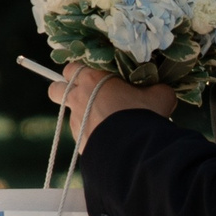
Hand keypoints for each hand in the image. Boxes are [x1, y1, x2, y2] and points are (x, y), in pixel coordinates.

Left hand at [49, 63, 177, 144]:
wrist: (133, 148)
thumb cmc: (144, 114)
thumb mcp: (160, 96)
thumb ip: (156, 88)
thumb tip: (160, 90)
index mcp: (93, 79)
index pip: (72, 67)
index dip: (80, 72)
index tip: (93, 77)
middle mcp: (79, 98)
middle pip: (55, 89)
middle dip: (64, 90)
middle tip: (85, 95)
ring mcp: (76, 121)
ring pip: (69, 114)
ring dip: (82, 115)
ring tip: (106, 121)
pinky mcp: (79, 141)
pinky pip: (80, 134)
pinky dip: (91, 134)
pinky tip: (110, 139)